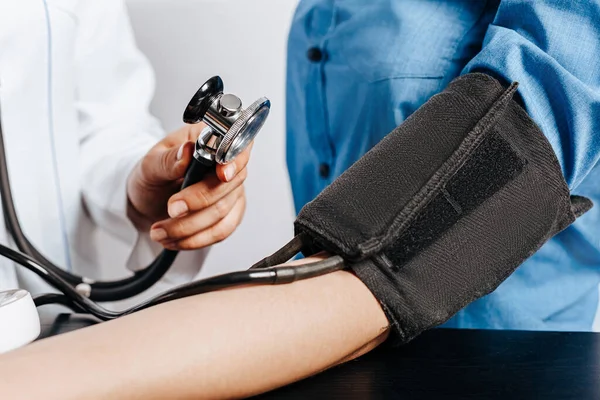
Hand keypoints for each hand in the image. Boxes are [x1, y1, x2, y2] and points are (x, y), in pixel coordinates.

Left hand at [127, 123, 249, 249]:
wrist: (149, 200)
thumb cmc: (152, 176)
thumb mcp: (149, 164)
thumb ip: (169, 159)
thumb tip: (187, 151)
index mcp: (211, 140)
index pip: (236, 146)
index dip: (234, 162)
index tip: (222, 174)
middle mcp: (227, 164)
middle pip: (228, 185)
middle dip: (198, 201)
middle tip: (171, 209)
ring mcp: (232, 191)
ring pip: (222, 212)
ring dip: (189, 227)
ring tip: (160, 231)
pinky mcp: (230, 214)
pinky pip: (221, 231)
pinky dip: (195, 239)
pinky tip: (174, 239)